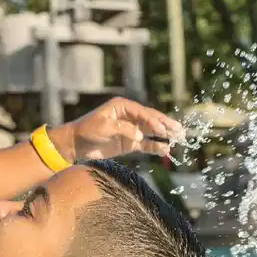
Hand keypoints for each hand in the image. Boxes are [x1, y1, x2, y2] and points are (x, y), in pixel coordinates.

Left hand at [53, 97, 182, 161]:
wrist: (76, 144)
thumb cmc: (87, 130)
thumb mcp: (104, 126)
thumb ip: (123, 129)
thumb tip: (141, 135)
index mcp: (123, 107)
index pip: (143, 112)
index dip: (153, 120)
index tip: (162, 129)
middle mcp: (129, 116)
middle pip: (151, 119)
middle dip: (165, 125)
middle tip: (180, 130)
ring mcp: (131, 130)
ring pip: (152, 131)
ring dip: (164, 135)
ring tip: (179, 138)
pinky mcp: (130, 143)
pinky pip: (146, 144)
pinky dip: (155, 146)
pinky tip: (165, 149)